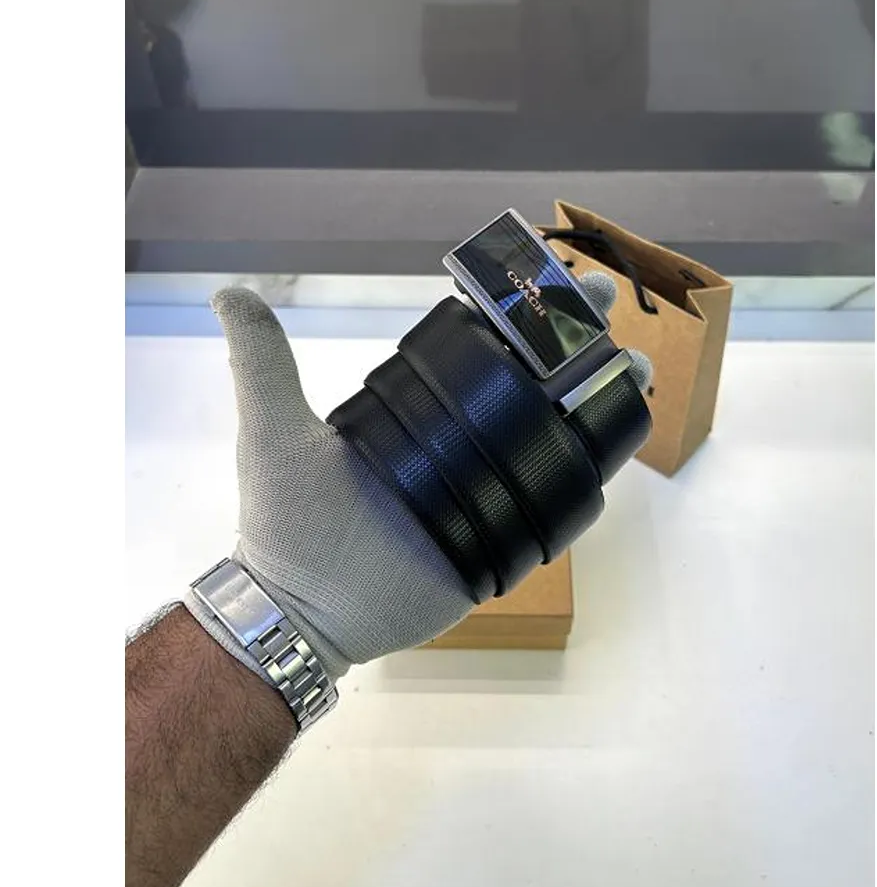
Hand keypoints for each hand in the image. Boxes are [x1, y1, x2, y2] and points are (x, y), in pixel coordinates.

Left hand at [185, 279, 648, 684]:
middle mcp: (458, 442)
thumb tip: (230, 292)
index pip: (482, 345)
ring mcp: (487, 489)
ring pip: (554, 434)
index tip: (558, 277)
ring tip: (635, 368)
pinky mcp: (506, 537)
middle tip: (608, 307)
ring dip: (599, 396)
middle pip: (530, 379)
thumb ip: (262, 360)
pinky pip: (559, 499)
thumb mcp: (272, 429)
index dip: (523, 309)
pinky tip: (622, 436)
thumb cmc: (287, 522)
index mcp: (419, 410)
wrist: (304, 610)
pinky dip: (592, 467)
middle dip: (576, 339)